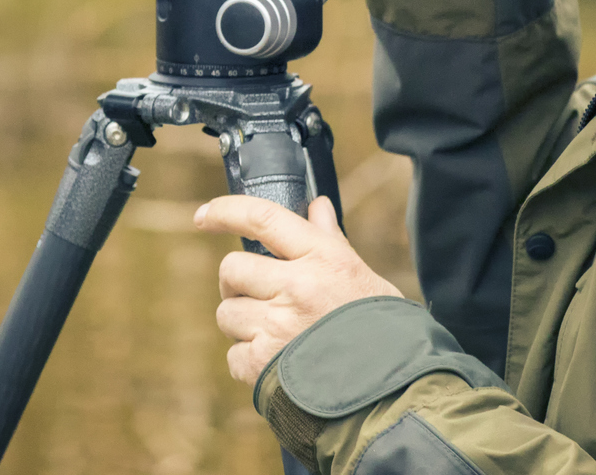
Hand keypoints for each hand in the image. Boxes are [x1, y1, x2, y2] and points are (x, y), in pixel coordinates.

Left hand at [194, 195, 401, 384]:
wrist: (391, 390)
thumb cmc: (379, 329)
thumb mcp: (362, 277)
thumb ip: (331, 241)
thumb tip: (318, 205)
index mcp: (323, 258)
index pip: (263, 218)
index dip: (226, 211)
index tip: (204, 216)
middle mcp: (297, 286)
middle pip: (232, 269)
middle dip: (236, 283)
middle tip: (257, 295)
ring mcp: (278, 326)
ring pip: (227, 312)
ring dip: (243, 323)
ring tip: (276, 334)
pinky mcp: (264, 364)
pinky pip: (233, 353)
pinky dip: (249, 360)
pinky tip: (277, 363)